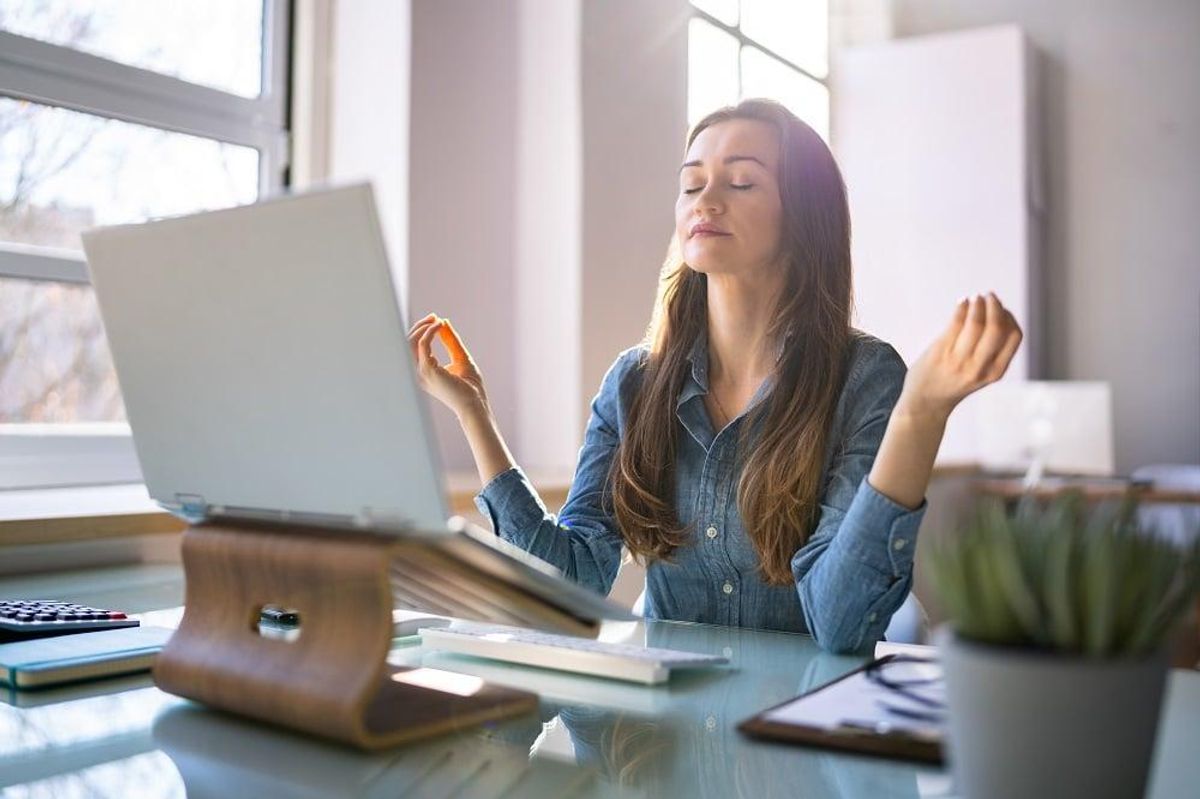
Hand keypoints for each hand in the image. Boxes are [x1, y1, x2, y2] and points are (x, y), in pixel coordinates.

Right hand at [407, 312, 488, 420]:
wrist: (475, 405)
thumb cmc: (470, 386)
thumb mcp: (460, 357)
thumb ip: (451, 341)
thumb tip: (443, 322)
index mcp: (425, 371)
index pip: (414, 347)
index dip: (422, 331)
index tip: (435, 319)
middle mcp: (419, 373)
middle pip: (407, 343)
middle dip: (419, 326)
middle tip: (434, 316)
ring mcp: (421, 372)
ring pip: (410, 343)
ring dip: (422, 327)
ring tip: (435, 320)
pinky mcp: (427, 371)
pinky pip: (423, 344)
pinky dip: (429, 332)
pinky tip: (439, 326)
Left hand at [898, 292, 1023, 419]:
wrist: (926, 403)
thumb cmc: (955, 383)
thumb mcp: (982, 374)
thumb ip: (992, 351)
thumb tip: (998, 312)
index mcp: (995, 372)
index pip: (1014, 337)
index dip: (1010, 318)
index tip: (1002, 309)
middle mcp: (979, 368)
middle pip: (996, 328)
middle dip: (995, 307)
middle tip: (990, 295)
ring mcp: (958, 361)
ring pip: (975, 324)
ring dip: (977, 305)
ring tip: (976, 298)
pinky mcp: (940, 353)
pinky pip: (955, 324)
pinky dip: (962, 308)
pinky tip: (963, 303)